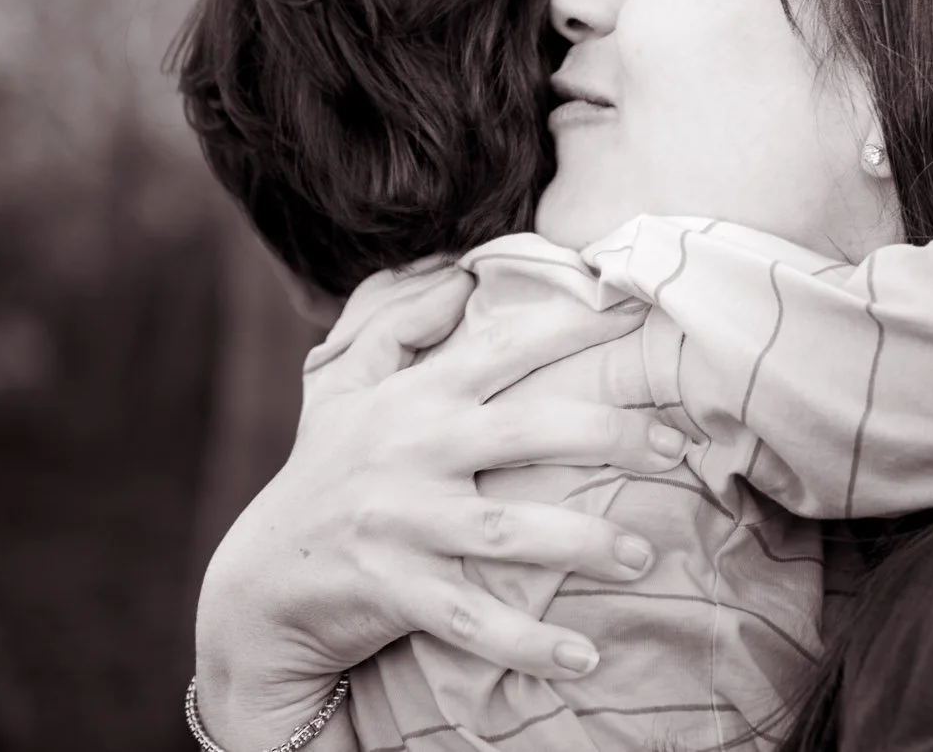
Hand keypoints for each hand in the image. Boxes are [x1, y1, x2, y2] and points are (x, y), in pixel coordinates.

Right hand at [193, 262, 684, 749]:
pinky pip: (473, 618)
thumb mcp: (342, 387)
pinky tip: (584, 659)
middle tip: (674, 448)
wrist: (259, 584)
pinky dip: (529, 644)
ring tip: (646, 554)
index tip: (639, 313)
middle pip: (532, 431)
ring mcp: (405, 523)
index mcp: (415, 398)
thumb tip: (459, 272)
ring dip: (586, 543)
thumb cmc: (324, 473)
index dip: (574, 325)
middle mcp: (414, 450)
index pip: (505, 347)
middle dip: (611, 435)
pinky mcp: (395, 590)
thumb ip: (396, 322)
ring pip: (512, 530)